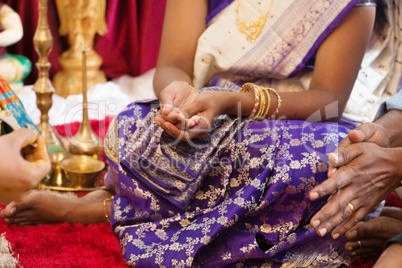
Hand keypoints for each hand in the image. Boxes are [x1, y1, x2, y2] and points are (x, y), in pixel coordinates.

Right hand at [0, 128, 50, 203]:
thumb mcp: (10, 140)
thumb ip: (26, 135)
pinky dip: (12, 168)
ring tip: (14, 146)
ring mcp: (10, 196)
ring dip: (21, 159)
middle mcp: (22, 192)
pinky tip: (5, 156)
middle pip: (34, 170)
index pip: (45, 164)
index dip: (41, 149)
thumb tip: (32, 135)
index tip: (35, 138)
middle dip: (30, 153)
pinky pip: (12, 181)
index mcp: (30, 180)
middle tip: (25, 140)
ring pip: (22, 175)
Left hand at [155, 91, 225, 140]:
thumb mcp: (199, 102)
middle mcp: (200, 132)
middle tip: (156, 118)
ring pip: (180, 134)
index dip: (174, 130)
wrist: (220, 101)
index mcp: (203, 126)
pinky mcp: (193, 128)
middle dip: (168, 128)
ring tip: (157, 118)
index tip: (165, 122)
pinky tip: (163, 118)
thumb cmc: (211, 99)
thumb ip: (189, 111)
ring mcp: (197, 131)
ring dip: (168, 127)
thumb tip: (178, 118)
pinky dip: (172, 125)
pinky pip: (181, 130)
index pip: (185, 134)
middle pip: (180, 136)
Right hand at [156, 81, 197, 126]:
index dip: (174, 118)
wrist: (184, 89)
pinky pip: (192, 122)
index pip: (169, 119)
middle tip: (190, 123)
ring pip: (185, 125)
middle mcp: (173, 120)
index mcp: (166, 114)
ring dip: (190, 124)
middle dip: (183, 124)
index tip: (179, 117)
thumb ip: (166, 102)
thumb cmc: (173, 89)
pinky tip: (199, 120)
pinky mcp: (190, 119)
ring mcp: (182, 120)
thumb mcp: (168, 93)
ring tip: (195, 122)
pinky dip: (195, 122)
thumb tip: (164, 112)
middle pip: (177, 125)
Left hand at [309, 122, 397, 238]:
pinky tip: (335, 234)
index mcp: (351, 174)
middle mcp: (355, 189)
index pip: (334, 183)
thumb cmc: (374, 155)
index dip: (322, 189)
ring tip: (319, 232)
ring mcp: (362, 199)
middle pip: (338, 203)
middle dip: (324, 214)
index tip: (310, 196)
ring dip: (332, 224)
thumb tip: (329, 157)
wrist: (397, 167)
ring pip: (345, 214)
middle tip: (312, 224)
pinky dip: (346, 227)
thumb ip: (343, 155)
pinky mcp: (368, 206)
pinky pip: (356, 219)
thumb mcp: (359, 149)